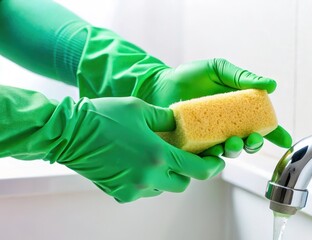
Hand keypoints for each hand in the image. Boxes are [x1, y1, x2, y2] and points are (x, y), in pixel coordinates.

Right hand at [47, 97, 223, 201]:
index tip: (216, 162)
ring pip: (162, 188)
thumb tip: (180, 123)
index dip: (212, 167)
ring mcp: (133, 188)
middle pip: (182, 183)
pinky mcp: (119, 193)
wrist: (69, 132)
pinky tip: (138, 164)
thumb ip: (167, 118)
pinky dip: (146, 181)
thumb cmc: (104, 116)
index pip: (198, 170)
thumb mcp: (142, 109)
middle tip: (184, 158)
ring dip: (165, 176)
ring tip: (156, 157)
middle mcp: (148, 176)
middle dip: (187, 172)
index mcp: (158, 155)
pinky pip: (142, 191)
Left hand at [144, 59, 291, 155]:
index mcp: (237, 111)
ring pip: (230, 153)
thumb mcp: (218, 70)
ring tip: (231, 142)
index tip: (285, 141)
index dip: (275, 134)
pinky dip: (213, 158)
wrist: (159, 84)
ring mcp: (211, 139)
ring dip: (235, 150)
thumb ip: (242, 77)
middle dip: (255, 144)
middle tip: (251, 139)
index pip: (261, 125)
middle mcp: (227, 127)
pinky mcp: (195, 148)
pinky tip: (213, 151)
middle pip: (249, 142)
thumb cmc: (189, 76)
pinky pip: (207, 158)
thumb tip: (271, 85)